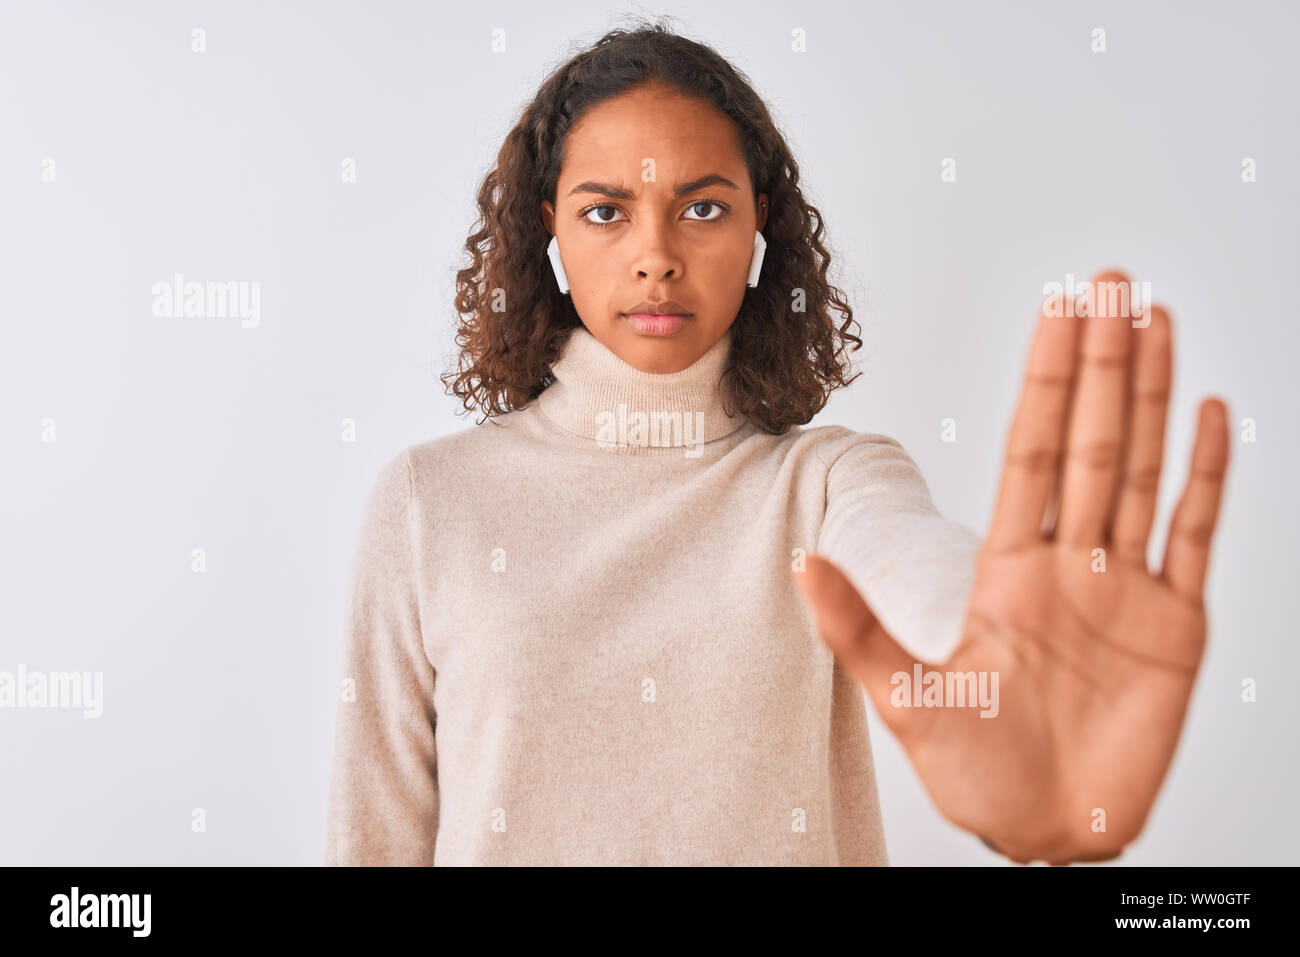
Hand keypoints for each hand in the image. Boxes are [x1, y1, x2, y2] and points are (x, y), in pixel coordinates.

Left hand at [794, 270, 1229, 864]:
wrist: (1041, 828)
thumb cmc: (975, 772)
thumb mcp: (907, 697)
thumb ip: (857, 628)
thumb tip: (800, 562)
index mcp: (1008, 569)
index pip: (1033, 450)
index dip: (1048, 379)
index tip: (1059, 312)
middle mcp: (1070, 563)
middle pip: (1090, 440)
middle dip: (1104, 361)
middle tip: (1114, 281)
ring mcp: (1126, 590)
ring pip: (1141, 470)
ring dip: (1153, 396)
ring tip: (1158, 321)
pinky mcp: (1175, 628)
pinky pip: (1192, 537)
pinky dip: (1206, 479)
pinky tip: (1212, 417)